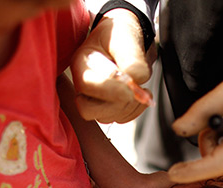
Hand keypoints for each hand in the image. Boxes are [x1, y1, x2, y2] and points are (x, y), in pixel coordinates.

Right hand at [71, 9, 153, 123]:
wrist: (125, 40)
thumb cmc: (120, 35)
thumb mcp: (126, 38)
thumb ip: (131, 59)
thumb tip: (137, 80)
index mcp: (81, 64)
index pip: (87, 85)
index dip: (110, 89)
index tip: (131, 85)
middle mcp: (83, 86)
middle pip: (90, 110)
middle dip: (118, 101)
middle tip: (136, 85)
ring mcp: (94, 99)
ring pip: (108, 117)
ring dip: (130, 105)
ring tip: (141, 86)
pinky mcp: (108, 108)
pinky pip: (121, 118)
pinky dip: (136, 109)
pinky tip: (141, 94)